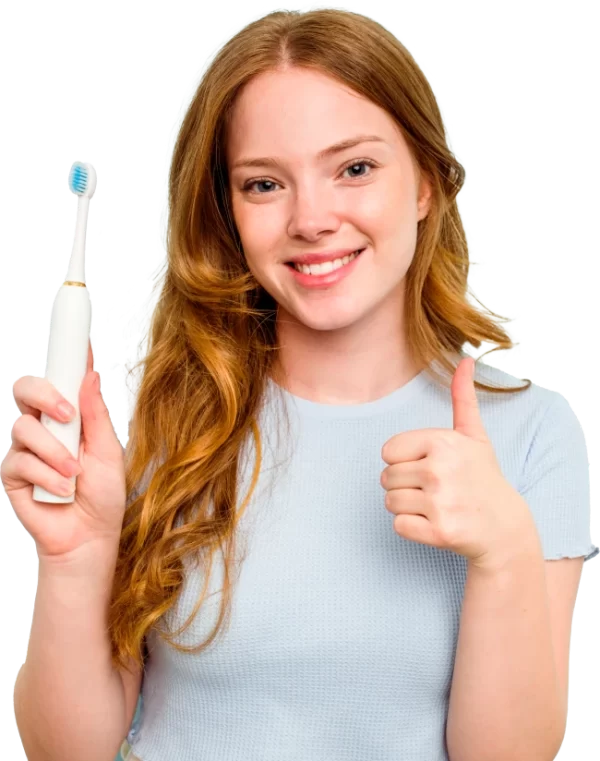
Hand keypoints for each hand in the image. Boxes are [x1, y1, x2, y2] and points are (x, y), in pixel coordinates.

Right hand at [1, 340, 126, 561]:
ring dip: (55, 451)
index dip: (65, 355)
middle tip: (66, 414)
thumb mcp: (108, 451)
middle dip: (44, 394)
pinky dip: (47, 476)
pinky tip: (62, 491)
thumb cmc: (103, 495)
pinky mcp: (12, 475)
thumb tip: (89, 375)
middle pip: (24, 388)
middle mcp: (43, 427)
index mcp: (69, 416)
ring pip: (24, 427)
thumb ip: (96, 414)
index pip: (61, 379)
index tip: (78, 338)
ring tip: (74, 473)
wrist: (90, 537)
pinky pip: (20, 462)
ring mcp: (25, 449)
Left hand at [380, 357, 538, 569]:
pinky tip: (436, 524)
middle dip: (404, 485)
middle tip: (435, 490)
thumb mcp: (474, 435)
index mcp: (443, 442)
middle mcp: (441, 469)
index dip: (404, 461)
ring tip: (435, 506)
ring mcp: (441, 502)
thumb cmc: (482, 477)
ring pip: (389, 501)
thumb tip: (466, 359)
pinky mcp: (440, 532)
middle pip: (386, 477)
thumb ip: (463, 398)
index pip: (387, 451)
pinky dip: (412, 528)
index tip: (430, 467)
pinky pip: (398, 525)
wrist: (504, 528)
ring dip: (407, 507)